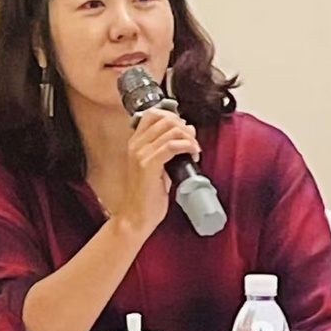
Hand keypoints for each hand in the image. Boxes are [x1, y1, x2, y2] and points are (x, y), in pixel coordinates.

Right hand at [116, 108, 199, 237]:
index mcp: (135, 143)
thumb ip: (169, 148)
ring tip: (195, 149)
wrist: (136, 216)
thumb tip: (188, 131)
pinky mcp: (149, 165)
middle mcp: (136, 145)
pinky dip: (188, 146)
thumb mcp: (158, 166)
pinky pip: (172, 146)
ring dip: (189, 138)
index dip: (172, 116)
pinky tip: (194, 154)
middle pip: (165, 118)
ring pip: (171, 130)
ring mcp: (141, 154)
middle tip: (193, 141)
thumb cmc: (146, 195)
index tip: (184, 128)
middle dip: (184, 127)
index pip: (153, 114)